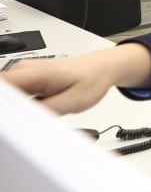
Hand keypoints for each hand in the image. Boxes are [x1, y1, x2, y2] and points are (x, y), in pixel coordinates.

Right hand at [2, 44, 150, 113]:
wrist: (100, 69)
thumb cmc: (92, 80)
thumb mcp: (73, 102)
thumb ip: (45, 111)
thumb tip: (23, 120)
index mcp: (34, 72)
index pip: (2, 86)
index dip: (4, 107)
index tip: (11, 120)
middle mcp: (23, 69)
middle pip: (2, 93)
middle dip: (8, 111)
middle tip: (26, 122)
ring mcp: (23, 73)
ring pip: (6, 95)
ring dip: (13, 110)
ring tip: (40, 113)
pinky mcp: (25, 79)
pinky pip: (12, 95)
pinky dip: (18, 106)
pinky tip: (35, 111)